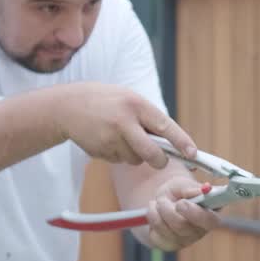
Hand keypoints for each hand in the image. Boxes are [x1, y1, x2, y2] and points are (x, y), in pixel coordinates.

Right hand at [52, 83, 196, 168]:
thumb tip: (174, 142)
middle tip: (160, 160)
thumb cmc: (106, 101)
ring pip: (135, 159)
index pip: (165, 127)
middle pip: (152, 154)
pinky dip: (119, 154)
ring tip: (121, 136)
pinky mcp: (100, 151)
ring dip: (135, 154)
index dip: (182, 142)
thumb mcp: (129, 99)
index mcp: (136, 104)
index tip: (193, 153)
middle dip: (160, 161)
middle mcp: (123, 121)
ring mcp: (110, 138)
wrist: (66, 106)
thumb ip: (149, 118)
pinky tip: (107, 139)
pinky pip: (120, 161)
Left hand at [143, 176, 220, 251]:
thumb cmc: (177, 193)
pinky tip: (156, 214)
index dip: (195, 213)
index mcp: (210, 214)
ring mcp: (186, 241)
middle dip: (167, 209)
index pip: (210, 221)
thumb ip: (192, 188)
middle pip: (182, 226)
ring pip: (166, 229)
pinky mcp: (170, 245)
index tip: (181, 203)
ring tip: (159, 202)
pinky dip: (152, 219)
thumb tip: (204, 189)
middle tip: (161, 199)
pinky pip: (156, 236)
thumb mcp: (182, 185)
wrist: (163, 202)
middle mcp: (201, 231)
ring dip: (157, 211)